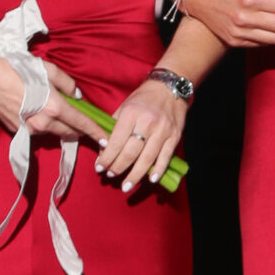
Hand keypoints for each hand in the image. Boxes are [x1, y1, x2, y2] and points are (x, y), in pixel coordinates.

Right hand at [0, 54, 103, 145]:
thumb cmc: (15, 69)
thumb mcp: (46, 68)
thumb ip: (66, 82)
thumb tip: (76, 95)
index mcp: (53, 107)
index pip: (81, 123)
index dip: (96, 132)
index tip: (107, 140)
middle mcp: (43, 123)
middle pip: (69, 132)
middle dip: (80, 130)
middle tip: (88, 125)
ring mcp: (30, 130)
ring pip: (54, 133)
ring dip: (62, 127)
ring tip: (62, 115)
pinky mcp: (18, 132)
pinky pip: (39, 132)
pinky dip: (45, 125)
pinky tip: (41, 113)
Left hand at [97, 77, 185, 193]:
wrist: (169, 88)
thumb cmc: (143, 99)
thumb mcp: (124, 106)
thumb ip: (113, 127)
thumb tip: (103, 150)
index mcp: (131, 114)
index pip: (116, 141)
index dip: (106, 157)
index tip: (99, 167)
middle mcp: (147, 123)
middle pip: (130, 152)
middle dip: (118, 167)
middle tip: (110, 176)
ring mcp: (163, 130)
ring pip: (147, 158)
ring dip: (135, 175)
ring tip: (126, 186)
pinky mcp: (174, 136)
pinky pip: (165, 157)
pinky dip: (158, 170)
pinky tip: (150, 179)